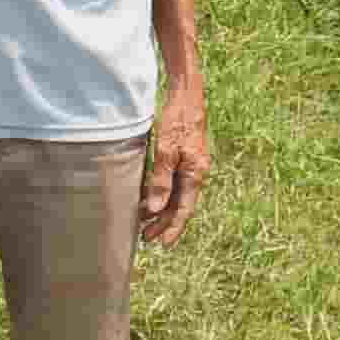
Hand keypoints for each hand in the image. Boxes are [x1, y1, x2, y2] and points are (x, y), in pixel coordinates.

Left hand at [140, 83, 208, 249]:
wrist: (186, 94)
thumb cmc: (176, 120)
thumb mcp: (165, 150)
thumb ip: (160, 180)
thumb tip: (155, 208)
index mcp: (195, 173)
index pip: (184, 209)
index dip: (173, 228)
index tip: (163, 244)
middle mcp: (196, 172)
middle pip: (180, 205)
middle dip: (164, 223)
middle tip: (147, 238)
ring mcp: (191, 165)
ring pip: (177, 195)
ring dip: (161, 210)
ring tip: (144, 223)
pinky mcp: (184, 157)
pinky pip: (174, 182)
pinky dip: (162, 194)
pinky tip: (149, 199)